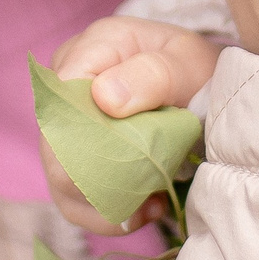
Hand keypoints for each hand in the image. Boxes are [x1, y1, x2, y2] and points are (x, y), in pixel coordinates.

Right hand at [41, 17, 223, 234]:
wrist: (204, 86)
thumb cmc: (195, 70)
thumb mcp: (189, 63)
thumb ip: (153, 74)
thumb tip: (104, 97)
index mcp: (94, 47)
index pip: (63, 95)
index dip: (84, 137)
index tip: (126, 164)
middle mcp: (69, 81)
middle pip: (54, 143)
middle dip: (97, 179)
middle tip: (147, 194)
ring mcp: (66, 120)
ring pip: (59, 176)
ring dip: (104, 202)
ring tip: (150, 206)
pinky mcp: (73, 154)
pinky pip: (72, 195)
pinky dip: (105, 212)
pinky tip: (143, 209)